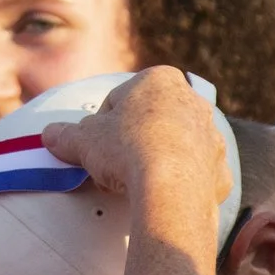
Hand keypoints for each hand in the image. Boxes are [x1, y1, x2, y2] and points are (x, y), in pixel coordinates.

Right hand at [41, 68, 229, 241]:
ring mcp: (213, 138)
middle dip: (132, 140)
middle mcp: (195, 103)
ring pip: (175, 148)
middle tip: (113, 162)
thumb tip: (51, 135)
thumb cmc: (127, 149)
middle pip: (152, 122)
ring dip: (156, 161)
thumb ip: (66, 134)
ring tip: (134, 180)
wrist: (172, 188)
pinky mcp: (222, 171)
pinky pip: (193, 176)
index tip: (97, 141)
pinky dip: (177, 185)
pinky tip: (160, 195)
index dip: (104, 122)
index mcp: (162, 80)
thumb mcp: (83, 139)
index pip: (121, 97)